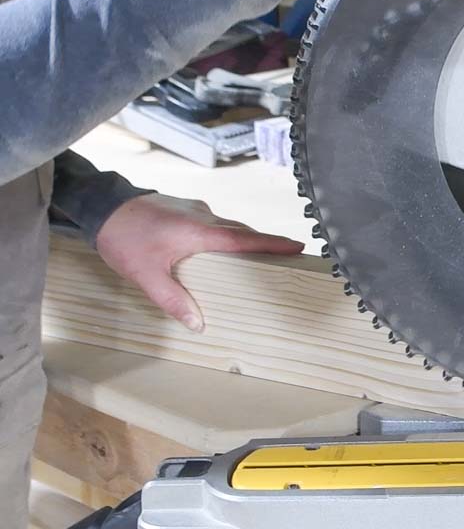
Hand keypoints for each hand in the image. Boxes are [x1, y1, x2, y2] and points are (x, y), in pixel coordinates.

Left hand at [95, 194, 303, 331]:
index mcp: (200, 232)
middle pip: (243, 231)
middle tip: (288, 254)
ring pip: (228, 225)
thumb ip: (174, 300)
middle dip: (265, 243)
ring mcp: (195, 209)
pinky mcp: (185, 208)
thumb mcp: (146, 275)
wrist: (100, 205)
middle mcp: (203, 217)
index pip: (245, 238)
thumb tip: (198, 323)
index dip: (273, 243)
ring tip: (257, 255)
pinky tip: (220, 247)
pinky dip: (225, 234)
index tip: (298, 245)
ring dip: (244, 238)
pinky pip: (214, 222)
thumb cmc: (123, 238)